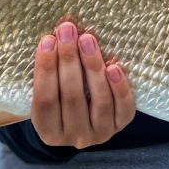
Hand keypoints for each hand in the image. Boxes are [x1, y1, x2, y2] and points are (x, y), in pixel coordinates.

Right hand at [30, 20, 135, 148]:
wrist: (86, 117)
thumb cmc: (61, 97)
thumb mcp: (49, 91)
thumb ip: (49, 73)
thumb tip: (55, 36)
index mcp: (48, 131)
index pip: (44, 101)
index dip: (45, 70)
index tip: (48, 41)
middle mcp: (74, 137)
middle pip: (71, 98)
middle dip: (68, 60)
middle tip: (68, 31)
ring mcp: (99, 134)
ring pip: (99, 101)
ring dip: (93, 67)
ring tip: (88, 40)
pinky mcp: (120, 126)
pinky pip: (123, 109)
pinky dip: (120, 88)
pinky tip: (115, 67)